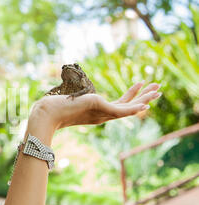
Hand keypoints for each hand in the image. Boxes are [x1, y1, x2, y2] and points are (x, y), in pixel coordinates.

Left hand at [29, 82, 161, 130]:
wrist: (47, 114)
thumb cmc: (54, 108)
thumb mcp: (67, 101)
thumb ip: (71, 99)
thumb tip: (63, 93)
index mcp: (96, 114)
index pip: (118, 107)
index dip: (131, 100)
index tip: (140, 92)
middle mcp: (101, 116)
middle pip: (128, 108)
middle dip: (144, 98)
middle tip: (158, 89)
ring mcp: (101, 114)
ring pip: (129, 108)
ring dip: (145, 98)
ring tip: (158, 88)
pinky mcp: (100, 109)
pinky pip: (122, 110)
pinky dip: (134, 107)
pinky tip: (144, 104)